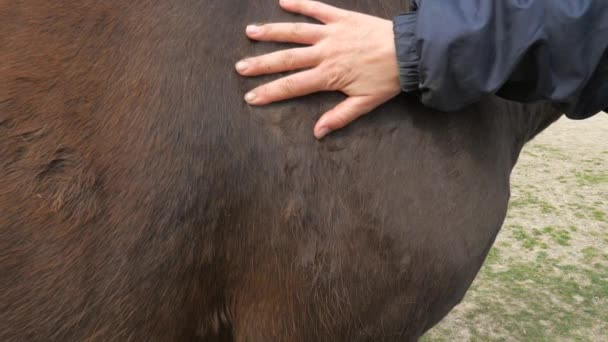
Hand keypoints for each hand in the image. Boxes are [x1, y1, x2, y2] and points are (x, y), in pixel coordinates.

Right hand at [236, 0, 400, 138]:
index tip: (250, 97)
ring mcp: (331, 33)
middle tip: (240, 67)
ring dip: (271, 32)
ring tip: (250, 32)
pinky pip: (317, 8)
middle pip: (285, 59)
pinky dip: (300, 3)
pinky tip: (283, 0)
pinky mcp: (341, 18)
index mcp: (328, 76)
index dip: (269, 92)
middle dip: (260, 64)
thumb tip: (317, 132)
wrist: (410, 51)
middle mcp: (324, 53)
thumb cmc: (388, 79)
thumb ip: (339, 116)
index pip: (291, 86)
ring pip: (295, 32)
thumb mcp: (365, 103)